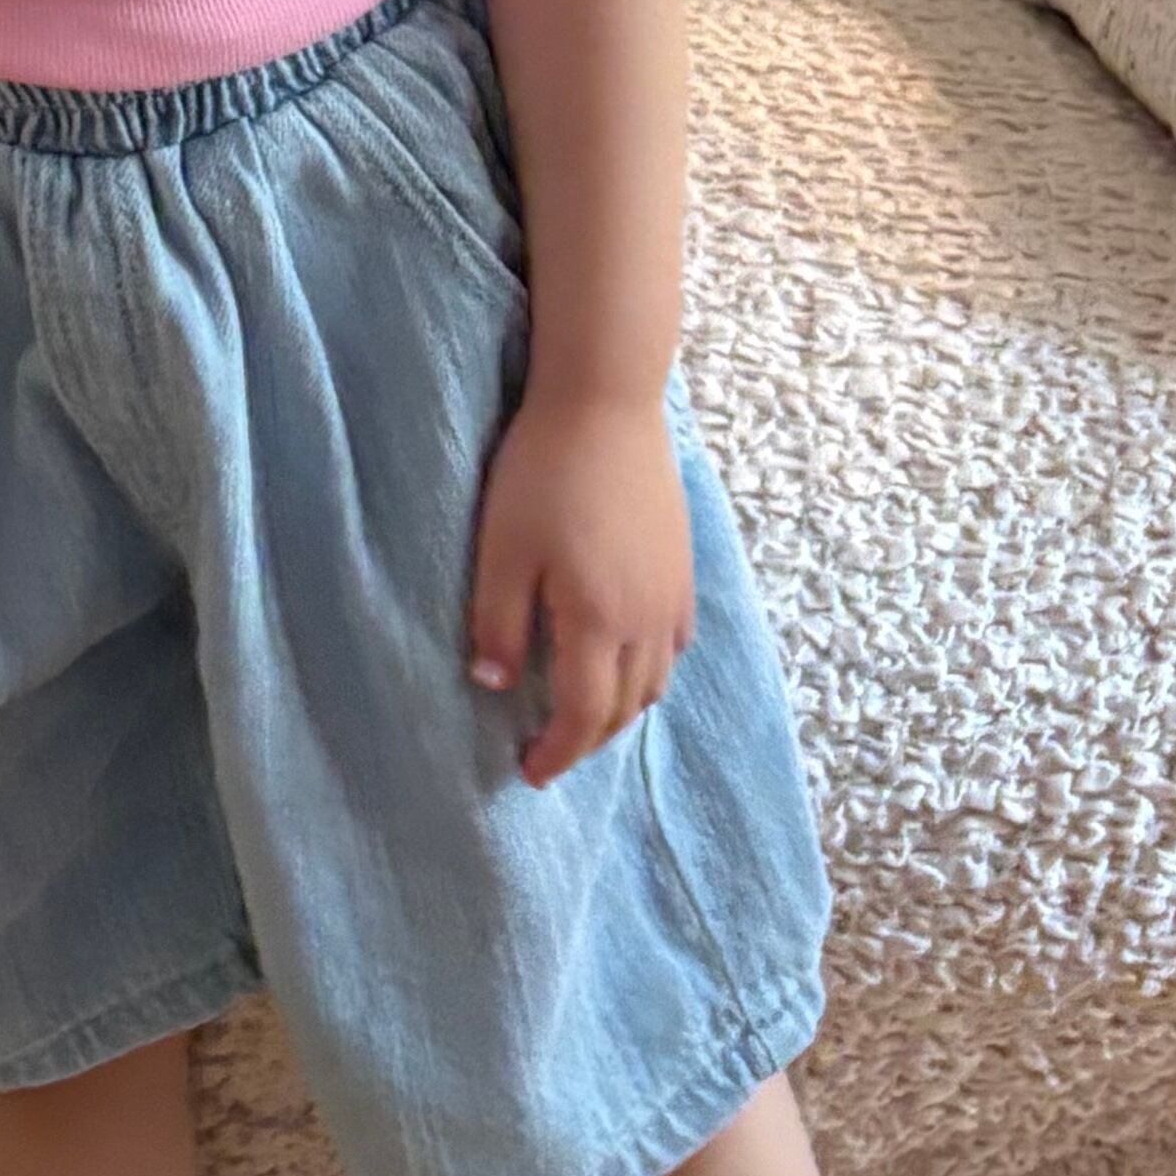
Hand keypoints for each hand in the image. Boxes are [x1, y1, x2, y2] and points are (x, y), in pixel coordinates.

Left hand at [466, 378, 692, 783]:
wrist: (607, 402)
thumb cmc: (543, 471)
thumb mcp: (501, 549)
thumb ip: (496, 623)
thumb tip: (492, 685)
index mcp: (597, 622)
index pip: (581, 715)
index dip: (556, 752)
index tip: (528, 773)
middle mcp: (645, 620)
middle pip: (624, 708)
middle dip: (587, 740)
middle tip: (552, 752)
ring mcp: (672, 594)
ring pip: (656, 681)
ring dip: (621, 710)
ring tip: (585, 713)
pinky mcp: (683, 566)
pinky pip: (675, 643)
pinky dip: (651, 670)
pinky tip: (629, 659)